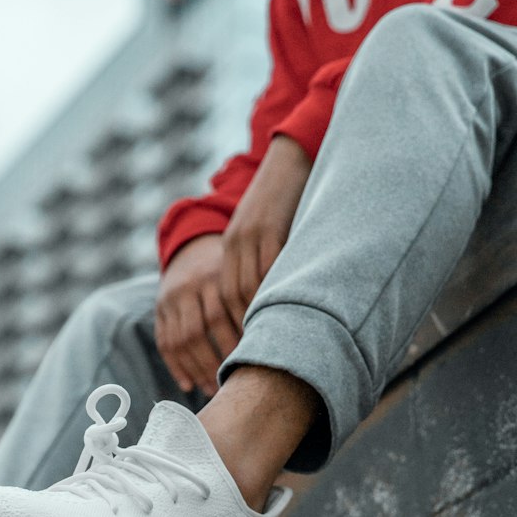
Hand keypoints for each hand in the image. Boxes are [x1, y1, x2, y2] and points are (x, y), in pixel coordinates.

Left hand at [218, 133, 311, 337]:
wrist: (291, 155)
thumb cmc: (290, 198)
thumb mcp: (271, 232)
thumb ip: (268, 262)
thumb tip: (277, 301)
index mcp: (230, 247)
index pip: (224, 300)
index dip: (232, 329)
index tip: (243, 354)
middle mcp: (234, 244)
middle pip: (230, 300)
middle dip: (241, 332)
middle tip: (255, 360)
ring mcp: (248, 235)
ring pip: (247, 288)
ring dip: (257, 319)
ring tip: (271, 345)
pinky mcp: (268, 226)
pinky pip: (268, 268)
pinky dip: (274, 292)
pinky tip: (286, 312)